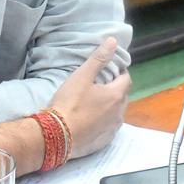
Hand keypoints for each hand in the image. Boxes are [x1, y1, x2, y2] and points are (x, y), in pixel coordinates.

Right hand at [48, 37, 130, 157]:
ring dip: (111, 106)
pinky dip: (104, 121)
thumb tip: (113, 41)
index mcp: (116, 96)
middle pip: (122, 96)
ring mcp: (112, 129)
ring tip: (96, 101)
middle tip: (101, 83)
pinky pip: (109, 127)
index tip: (110, 68)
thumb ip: (99, 58)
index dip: (120, 72)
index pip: (126, 79)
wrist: (57, 136)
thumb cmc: (69, 103)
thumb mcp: (82, 76)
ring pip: (117, 113)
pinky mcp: (103, 141)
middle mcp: (119, 113)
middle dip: (115, 88)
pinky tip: (92, 119)